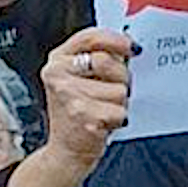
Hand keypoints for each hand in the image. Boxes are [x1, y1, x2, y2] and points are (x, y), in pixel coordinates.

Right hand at [36, 28, 132, 180]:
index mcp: (57, 60)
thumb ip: (96, 58)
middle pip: (106, 61)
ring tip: (103, 108)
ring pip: (118, 89)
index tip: (130, 48)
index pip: (89, 37)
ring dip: (119, 102)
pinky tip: (103, 121)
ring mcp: (67, 94)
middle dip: (120, 77)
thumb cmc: (77, 112)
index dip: (115, 40)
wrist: (66, 149)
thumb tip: (127, 49)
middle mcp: (57, 74)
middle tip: (112, 90)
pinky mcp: (82, 114)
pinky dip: (118, 119)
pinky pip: (120, 111)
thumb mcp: (78, 79)